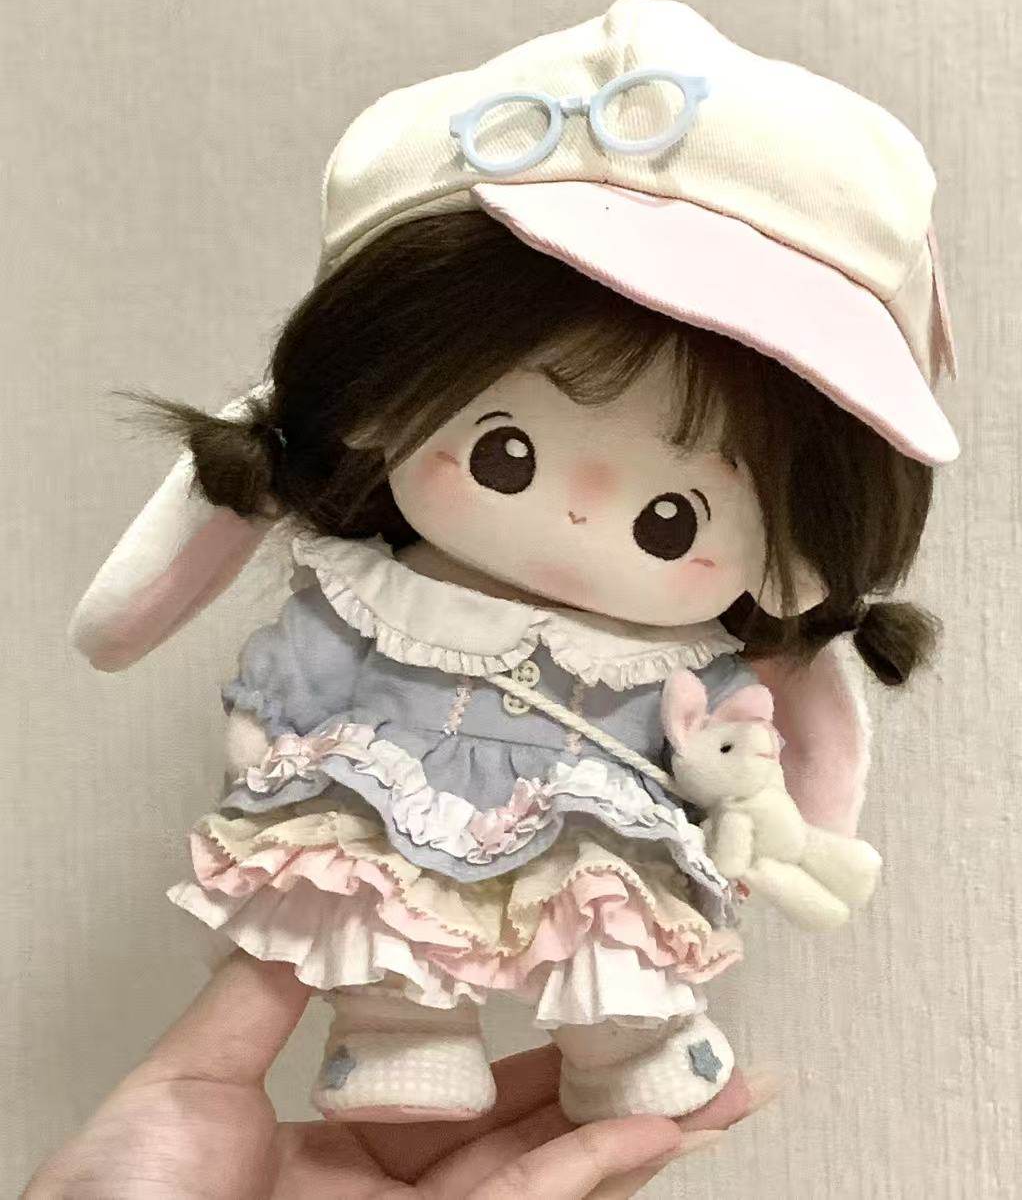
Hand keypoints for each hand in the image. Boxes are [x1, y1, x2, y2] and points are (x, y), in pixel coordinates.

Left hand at [25, 953, 779, 1198]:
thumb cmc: (121, 1197)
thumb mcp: (193, 1076)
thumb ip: (269, 987)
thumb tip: (326, 888)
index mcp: (330, 1148)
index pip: (453, 1085)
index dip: (528, 1037)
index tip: (588, 983)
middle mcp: (386, 1199)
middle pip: (525, 1134)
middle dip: (612, 1082)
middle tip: (689, 1028)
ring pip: (547, 1179)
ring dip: (634, 1130)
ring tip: (718, 1080)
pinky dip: (592, 1179)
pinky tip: (654, 1136)